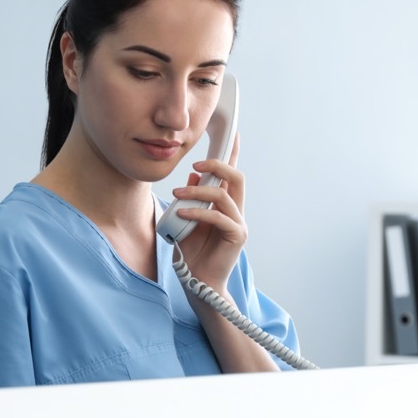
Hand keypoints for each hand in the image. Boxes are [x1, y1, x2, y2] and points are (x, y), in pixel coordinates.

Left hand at [171, 132, 243, 291]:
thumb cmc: (192, 254)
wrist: (198, 283)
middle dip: (218, 164)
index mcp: (225, 206)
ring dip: (199, 190)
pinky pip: (219, 217)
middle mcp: (236, 212)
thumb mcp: (186, 221)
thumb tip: (192, 175)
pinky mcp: (236, 237)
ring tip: (178, 192)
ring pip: (225, 195)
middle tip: (196, 163)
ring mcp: (238, 224)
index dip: (233, 154)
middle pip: (237, 178)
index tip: (233, 134)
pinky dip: (199, 212)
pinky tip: (183, 213)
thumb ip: (190, 200)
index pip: (232, 175)